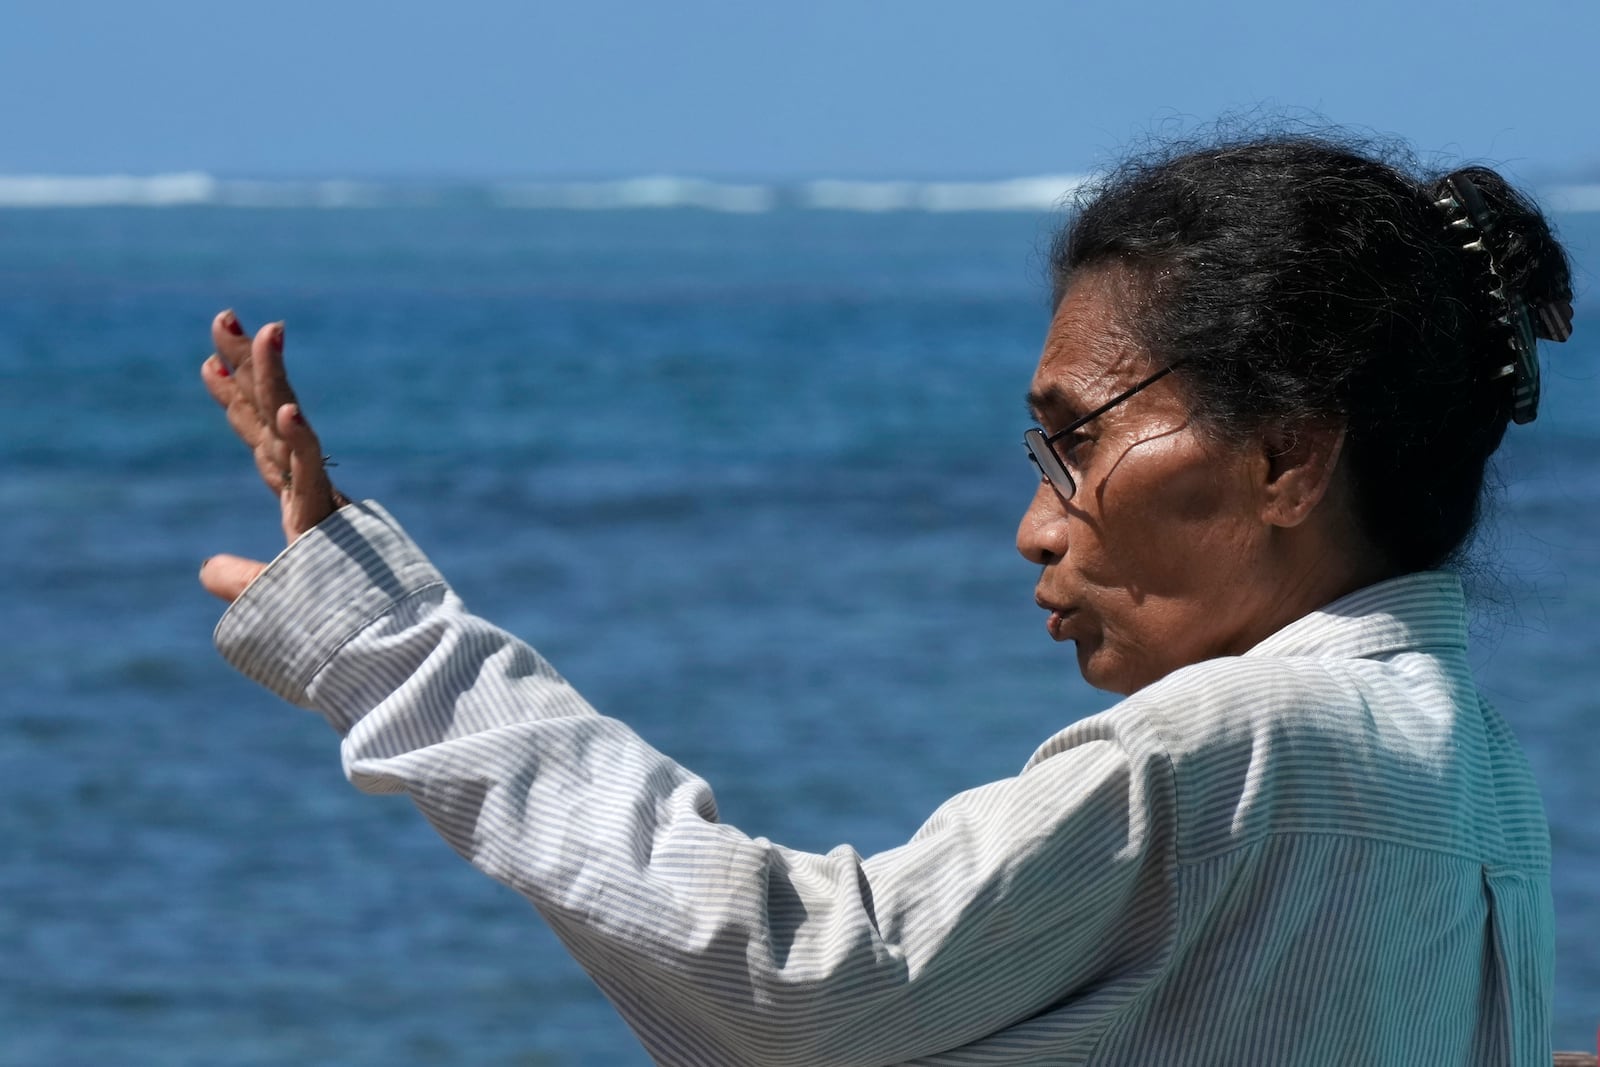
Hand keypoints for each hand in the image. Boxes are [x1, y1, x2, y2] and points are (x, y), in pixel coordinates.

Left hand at [198, 310, 347, 602]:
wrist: (380, 642)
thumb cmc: (337, 624)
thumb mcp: (273, 599)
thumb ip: (242, 580)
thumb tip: (208, 570)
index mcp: (299, 500)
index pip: (262, 440)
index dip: (237, 401)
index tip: (210, 362)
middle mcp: (309, 490)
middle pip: (270, 414)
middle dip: (247, 364)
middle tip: (223, 316)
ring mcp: (320, 500)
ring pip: (290, 428)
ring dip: (273, 378)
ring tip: (262, 330)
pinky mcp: (331, 519)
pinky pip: (312, 474)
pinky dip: (299, 442)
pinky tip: (286, 410)